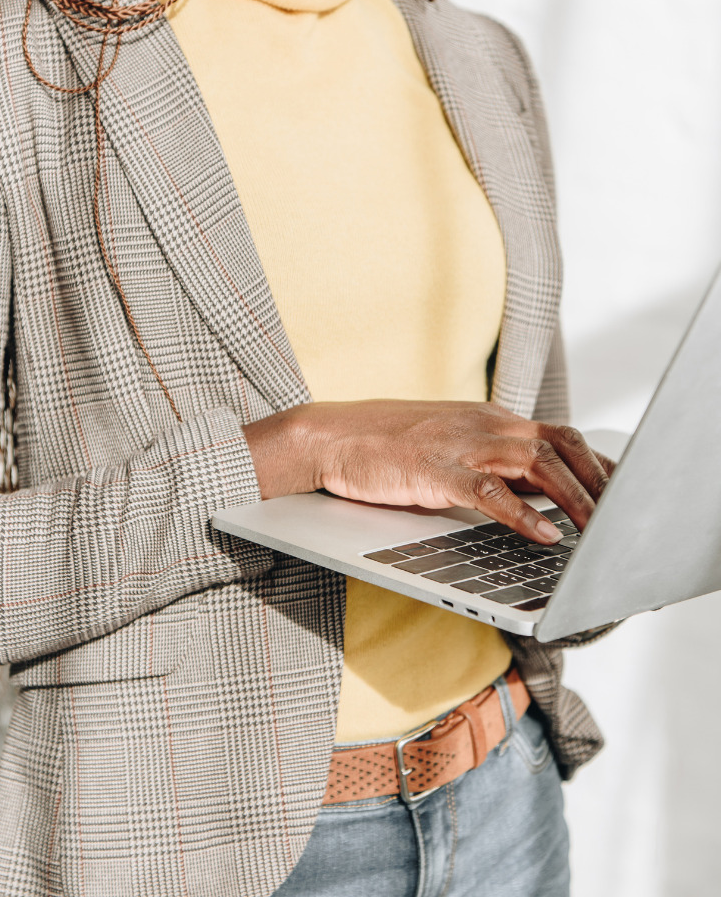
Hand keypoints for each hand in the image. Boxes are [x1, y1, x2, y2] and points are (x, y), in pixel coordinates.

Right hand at [242, 400, 614, 544]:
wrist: (330, 435)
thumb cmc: (387, 447)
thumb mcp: (450, 450)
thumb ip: (493, 466)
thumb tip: (540, 496)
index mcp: (489, 419)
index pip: (561, 436)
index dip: (598, 466)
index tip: (622, 495)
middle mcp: (483, 425)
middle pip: (561, 445)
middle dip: (599, 482)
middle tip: (623, 517)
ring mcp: (459, 444)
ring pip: (535, 464)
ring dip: (574, 498)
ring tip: (597, 532)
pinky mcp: (433, 468)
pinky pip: (488, 490)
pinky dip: (522, 513)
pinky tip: (544, 535)